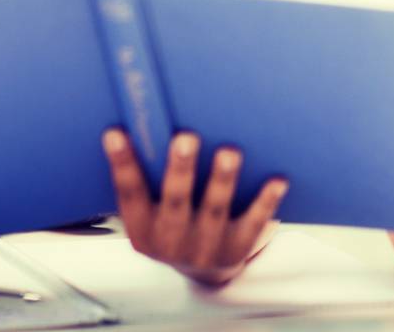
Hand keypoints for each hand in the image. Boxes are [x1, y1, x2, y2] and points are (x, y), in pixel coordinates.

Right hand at [104, 129, 286, 286]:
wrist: (204, 273)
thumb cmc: (174, 222)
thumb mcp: (152, 211)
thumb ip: (149, 179)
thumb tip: (144, 121)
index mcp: (143, 229)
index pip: (129, 193)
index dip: (122, 163)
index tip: (116, 131)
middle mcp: (171, 240)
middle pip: (176, 200)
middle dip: (181, 169)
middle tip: (185, 137)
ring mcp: (205, 247)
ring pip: (215, 208)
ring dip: (223, 179)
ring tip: (229, 151)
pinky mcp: (236, 248)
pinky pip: (253, 222)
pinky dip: (266, 201)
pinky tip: (277, 179)